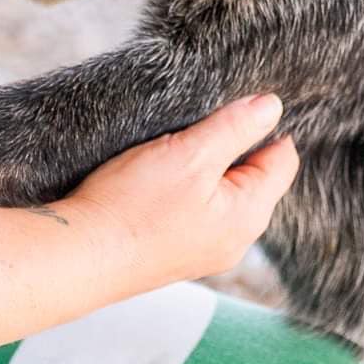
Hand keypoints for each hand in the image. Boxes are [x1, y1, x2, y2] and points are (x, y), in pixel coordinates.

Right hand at [64, 95, 298, 290]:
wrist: (80, 256)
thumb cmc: (133, 207)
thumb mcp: (191, 153)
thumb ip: (235, 128)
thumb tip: (272, 107)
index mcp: (249, 215)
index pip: (283, 160)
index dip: (264, 127)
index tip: (233, 109)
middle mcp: (236, 240)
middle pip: (255, 177)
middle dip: (233, 147)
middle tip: (196, 129)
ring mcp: (206, 250)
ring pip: (223, 193)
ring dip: (205, 168)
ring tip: (173, 154)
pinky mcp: (177, 251)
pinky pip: (198, 211)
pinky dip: (186, 190)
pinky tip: (159, 181)